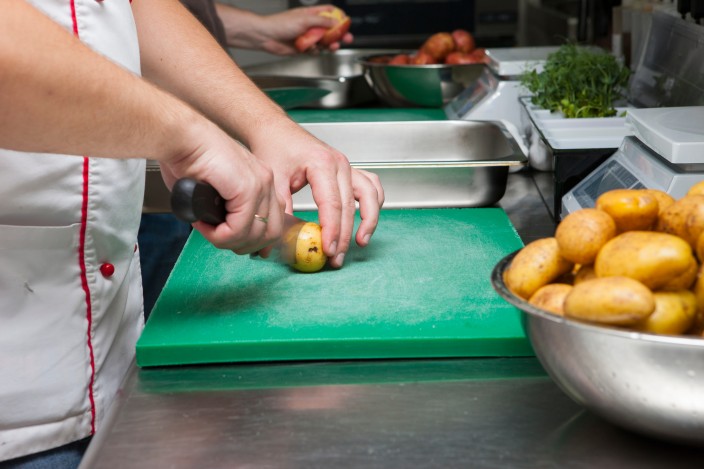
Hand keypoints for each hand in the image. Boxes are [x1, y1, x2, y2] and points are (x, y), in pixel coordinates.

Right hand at [159, 119, 285, 255]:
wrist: (180, 137)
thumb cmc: (189, 158)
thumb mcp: (216, 190)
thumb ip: (229, 210)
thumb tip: (229, 233)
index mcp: (262, 181)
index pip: (273, 223)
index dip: (252, 240)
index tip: (229, 239)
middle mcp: (266, 181)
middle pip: (270, 233)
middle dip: (243, 244)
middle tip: (218, 238)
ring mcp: (259, 184)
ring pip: (255, 234)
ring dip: (228, 240)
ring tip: (207, 229)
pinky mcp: (247, 188)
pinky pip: (239, 228)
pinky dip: (220, 234)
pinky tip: (204, 224)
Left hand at [218, 4, 352, 55]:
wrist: (266, 36)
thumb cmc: (280, 24)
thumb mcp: (304, 19)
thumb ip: (322, 21)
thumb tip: (336, 21)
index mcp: (311, 14)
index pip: (329, 12)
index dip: (339, 16)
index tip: (346, 22)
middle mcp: (310, 25)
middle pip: (330, 29)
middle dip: (339, 34)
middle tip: (347, 39)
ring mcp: (307, 36)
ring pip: (324, 41)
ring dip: (329, 44)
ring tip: (332, 46)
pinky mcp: (303, 47)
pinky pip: (315, 50)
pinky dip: (316, 51)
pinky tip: (312, 49)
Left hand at [248, 119, 383, 267]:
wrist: (276, 131)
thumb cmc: (274, 149)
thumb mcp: (273, 180)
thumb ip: (279, 210)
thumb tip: (278, 242)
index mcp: (322, 164)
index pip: (332, 204)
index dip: (332, 230)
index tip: (328, 250)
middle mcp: (340, 164)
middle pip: (350, 206)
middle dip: (344, 236)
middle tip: (336, 258)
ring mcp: (348, 167)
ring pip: (370, 195)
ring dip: (368, 221)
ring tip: (360, 242)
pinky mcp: (348, 171)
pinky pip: (371, 187)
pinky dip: (372, 205)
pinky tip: (366, 221)